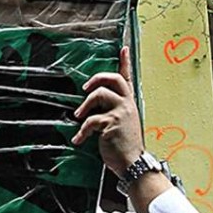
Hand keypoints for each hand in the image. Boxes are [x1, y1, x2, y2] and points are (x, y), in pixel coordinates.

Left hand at [72, 47, 144, 176]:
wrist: (133, 163)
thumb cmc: (126, 146)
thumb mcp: (124, 123)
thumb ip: (115, 111)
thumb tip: (97, 104)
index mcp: (129, 104)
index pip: (128, 78)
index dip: (125, 62)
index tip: (123, 49)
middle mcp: (126, 105)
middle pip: (113, 79)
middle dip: (96, 79)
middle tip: (85, 89)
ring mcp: (120, 112)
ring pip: (99, 95)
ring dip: (84, 106)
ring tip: (79, 117)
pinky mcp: (111, 123)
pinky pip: (91, 121)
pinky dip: (82, 131)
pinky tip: (78, 139)